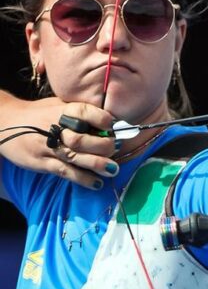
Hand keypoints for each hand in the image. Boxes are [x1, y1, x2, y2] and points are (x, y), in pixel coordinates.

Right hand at [0, 95, 117, 189]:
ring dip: (98, 164)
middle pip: (84, 139)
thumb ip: (81, 112)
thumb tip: (111, 121)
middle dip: (104, 146)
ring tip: (112, 169)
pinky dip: (82, 179)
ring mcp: (48, 146)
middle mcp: (55, 128)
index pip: (86, 112)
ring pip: (76, 157)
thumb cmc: (39, 113)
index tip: (113, 127)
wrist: (5, 122)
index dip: (103, 120)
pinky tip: (96, 183)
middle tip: (116, 149)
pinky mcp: (41, 162)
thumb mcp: (58, 105)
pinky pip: (65, 172)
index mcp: (62, 110)